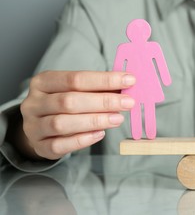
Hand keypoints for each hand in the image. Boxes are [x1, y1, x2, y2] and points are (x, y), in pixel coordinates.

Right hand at [19, 71, 134, 159]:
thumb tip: (126, 85)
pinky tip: (100, 134)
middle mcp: (34, 103)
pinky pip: (60, 145)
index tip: (129, 80)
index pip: (76, 78)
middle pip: (69, 101)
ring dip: (95, 120)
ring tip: (118, 118)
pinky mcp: (40, 146)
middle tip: (128, 102)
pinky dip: (82, 140)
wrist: (39, 128)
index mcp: (43, 82)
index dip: (104, 80)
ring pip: (63, 123)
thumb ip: (97, 88)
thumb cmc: (63, 104)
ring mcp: (34, 126)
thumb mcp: (75, 91)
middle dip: (103, 101)